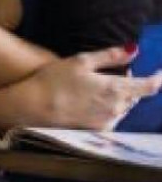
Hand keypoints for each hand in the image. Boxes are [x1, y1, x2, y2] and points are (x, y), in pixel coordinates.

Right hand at [16, 45, 161, 129]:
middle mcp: (117, 108)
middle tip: (116, 73)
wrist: (34, 107)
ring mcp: (108, 122)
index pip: (149, 86)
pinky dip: (111, 109)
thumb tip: (134, 49)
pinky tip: (93, 103)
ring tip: (101, 88)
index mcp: (116, 89)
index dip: (158, 78)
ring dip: (121, 97)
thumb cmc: (55, 80)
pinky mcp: (97, 132)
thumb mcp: (81, 61)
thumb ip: (110, 56)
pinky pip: (113, 118)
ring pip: (124, 107)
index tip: (160, 72)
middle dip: (132, 84)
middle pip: (136, 96)